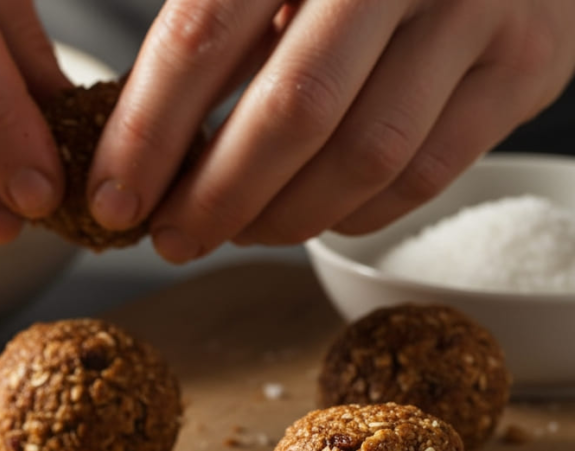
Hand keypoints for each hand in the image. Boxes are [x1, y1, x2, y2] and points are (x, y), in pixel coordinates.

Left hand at [87, 0, 574, 261]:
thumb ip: (213, 40)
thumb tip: (136, 159)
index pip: (202, 36)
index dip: (148, 134)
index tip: (112, 201)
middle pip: (293, 110)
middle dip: (216, 197)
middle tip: (171, 240)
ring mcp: (478, 9)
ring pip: (364, 156)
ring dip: (282, 218)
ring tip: (235, 232)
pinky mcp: (525, 66)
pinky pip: (424, 176)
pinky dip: (353, 215)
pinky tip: (310, 216)